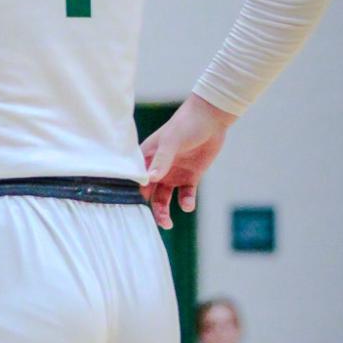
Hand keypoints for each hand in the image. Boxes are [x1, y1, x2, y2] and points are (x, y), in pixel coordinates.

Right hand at [139, 94, 234, 229]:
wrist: (212, 119)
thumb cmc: (185, 125)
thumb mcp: (171, 141)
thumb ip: (161, 161)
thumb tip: (150, 180)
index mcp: (146, 158)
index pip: (135, 180)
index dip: (132, 194)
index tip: (131, 211)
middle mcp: (157, 168)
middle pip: (148, 194)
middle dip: (150, 209)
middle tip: (155, 222)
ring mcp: (173, 174)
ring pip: (164, 198)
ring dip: (164, 211)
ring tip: (168, 223)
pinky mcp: (190, 177)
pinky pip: (185, 195)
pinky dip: (185, 202)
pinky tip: (188, 205)